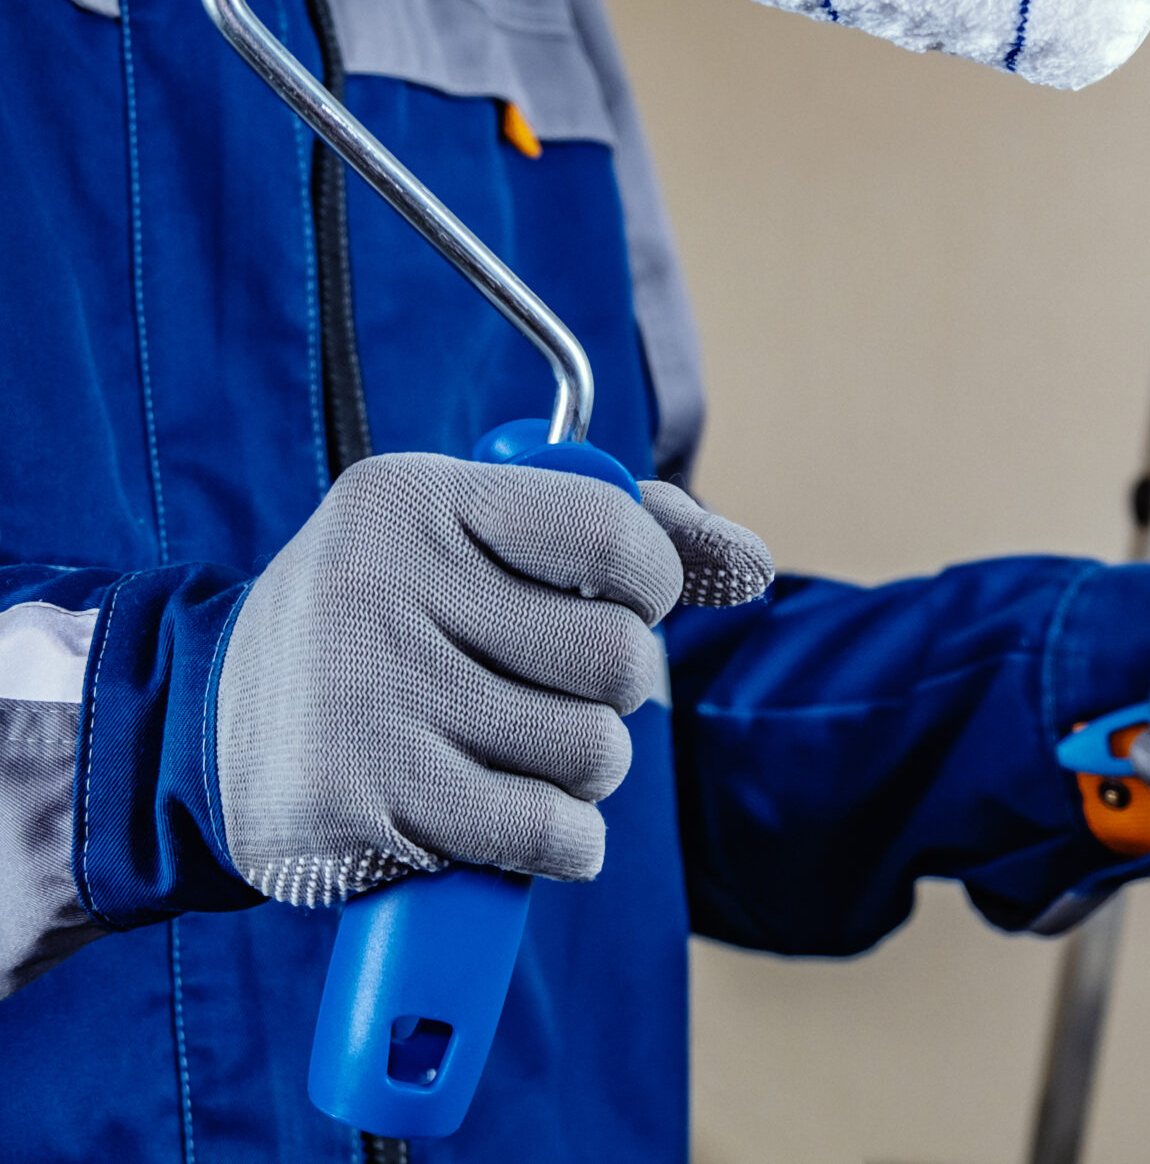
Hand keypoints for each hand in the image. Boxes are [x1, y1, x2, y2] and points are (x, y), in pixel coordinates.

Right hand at [214, 453, 771, 906]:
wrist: (208, 730)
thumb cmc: (389, 622)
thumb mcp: (478, 539)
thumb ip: (623, 529)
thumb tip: (749, 566)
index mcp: (420, 499)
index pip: (614, 536)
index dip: (649, 585)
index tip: (622, 603)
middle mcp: (382, 585)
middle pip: (619, 659)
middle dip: (611, 693)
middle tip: (549, 693)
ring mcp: (366, 696)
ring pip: (592, 753)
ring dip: (580, 773)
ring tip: (515, 754)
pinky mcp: (360, 801)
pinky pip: (545, 832)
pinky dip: (560, 843)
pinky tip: (518, 823)